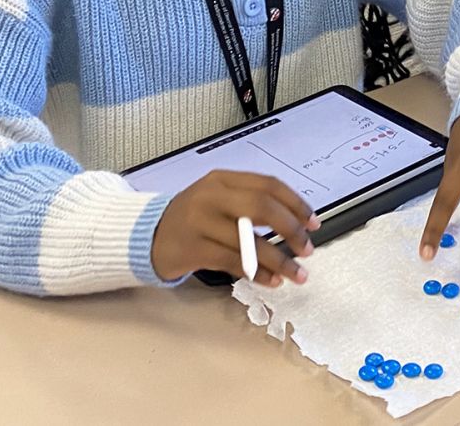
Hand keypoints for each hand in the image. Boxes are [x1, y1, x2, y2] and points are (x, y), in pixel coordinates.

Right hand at [151, 170, 319, 286]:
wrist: (147, 236)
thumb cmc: (192, 218)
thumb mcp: (219, 199)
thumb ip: (250, 204)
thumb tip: (295, 223)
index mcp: (224, 179)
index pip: (268, 185)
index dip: (295, 204)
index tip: (312, 223)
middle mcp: (212, 196)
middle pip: (261, 207)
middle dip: (291, 229)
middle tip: (307, 248)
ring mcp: (200, 221)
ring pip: (248, 239)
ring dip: (278, 259)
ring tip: (296, 273)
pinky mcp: (192, 248)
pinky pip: (233, 261)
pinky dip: (257, 273)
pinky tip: (271, 280)